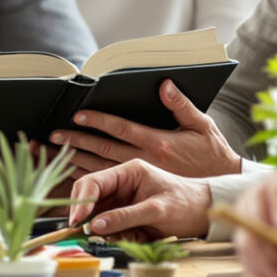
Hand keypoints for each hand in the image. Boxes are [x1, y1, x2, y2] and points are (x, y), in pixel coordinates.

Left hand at [50, 82, 242, 177]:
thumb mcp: (203, 126)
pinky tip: (73, 174)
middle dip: (77, 142)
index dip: (98, 121)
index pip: (122, 129)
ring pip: (102, 168)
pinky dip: (91, 179)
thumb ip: (182, 105)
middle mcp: (147, 161)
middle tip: (53, 136)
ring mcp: (142, 179)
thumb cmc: (213, 154)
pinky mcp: (142, 192)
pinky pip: (111, 185)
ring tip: (55, 152)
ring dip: (76, 160)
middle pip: (104, 150)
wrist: (222, 188)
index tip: (78, 115)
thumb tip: (165, 84)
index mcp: (159, 143)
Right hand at [65, 160, 211, 239]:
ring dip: (102, 230)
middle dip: (86, 216)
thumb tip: (95, 225)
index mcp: (128, 172)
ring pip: (97, 216)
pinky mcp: (125, 217)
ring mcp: (122, 201)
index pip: (93, 182)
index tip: (78, 220)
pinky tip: (131, 238)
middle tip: (87, 233)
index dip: (81, 201)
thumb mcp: (157, 210)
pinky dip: (114, 236)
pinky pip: (109, 228)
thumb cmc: (186, 204)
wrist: (205, 214)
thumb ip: (125, 216)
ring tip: (122, 237)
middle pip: (89, 198)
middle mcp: (121, 185)